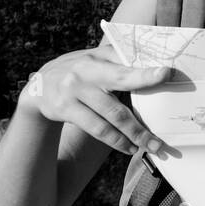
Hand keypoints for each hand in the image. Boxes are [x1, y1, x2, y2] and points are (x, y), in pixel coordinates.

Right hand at [17, 43, 172, 154]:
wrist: (39, 87)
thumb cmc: (78, 70)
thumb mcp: (94, 58)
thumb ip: (118, 59)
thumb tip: (153, 64)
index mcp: (97, 58)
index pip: (125, 65)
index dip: (145, 71)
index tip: (166, 74)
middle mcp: (85, 73)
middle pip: (119, 90)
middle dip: (141, 115)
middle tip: (159, 133)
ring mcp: (74, 92)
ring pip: (110, 118)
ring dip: (133, 135)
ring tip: (150, 145)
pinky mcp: (66, 109)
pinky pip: (96, 129)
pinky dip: (116, 140)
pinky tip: (128, 147)